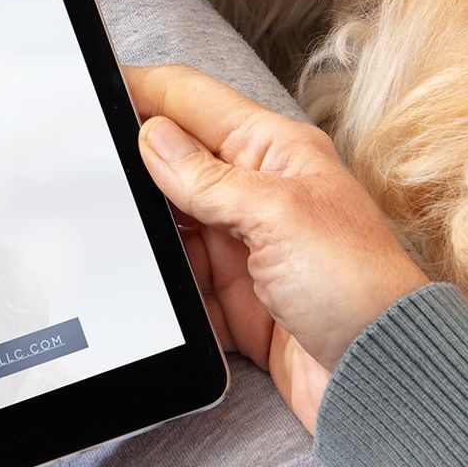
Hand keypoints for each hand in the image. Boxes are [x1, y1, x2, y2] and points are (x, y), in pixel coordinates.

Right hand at [126, 64, 428, 431]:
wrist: (381, 378)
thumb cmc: (356, 286)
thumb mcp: (275, 215)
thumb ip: (206, 176)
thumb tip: (152, 136)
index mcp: (272, 151)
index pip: (193, 100)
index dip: (143, 89)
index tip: (94, 89)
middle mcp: (253, 190)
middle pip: (173, 159)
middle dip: (133, 162)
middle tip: (86, 163)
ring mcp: (240, 242)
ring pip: (169, 220)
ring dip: (144, 227)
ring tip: (109, 226)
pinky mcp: (230, 292)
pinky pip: (177, 275)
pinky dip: (161, 281)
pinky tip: (145, 281)